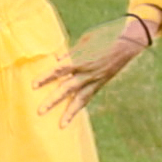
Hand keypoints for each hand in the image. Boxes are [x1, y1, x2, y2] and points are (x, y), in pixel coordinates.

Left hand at [38, 15, 158, 117]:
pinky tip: (70, 118)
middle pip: (67, 88)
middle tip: (39, 112)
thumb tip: (57, 59)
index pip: (60, 69)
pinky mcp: (100, 84)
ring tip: (60, 125)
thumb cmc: (105, 36)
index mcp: (81, 58)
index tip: (33, 85)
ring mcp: (95, 80)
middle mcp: (88, 72)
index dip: (46, 77)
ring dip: (68, 112)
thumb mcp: (86, 39)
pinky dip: (79, 108)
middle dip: (53, 100)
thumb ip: (71, 52)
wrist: (128, 43)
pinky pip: (88, 98)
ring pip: (80, 99)